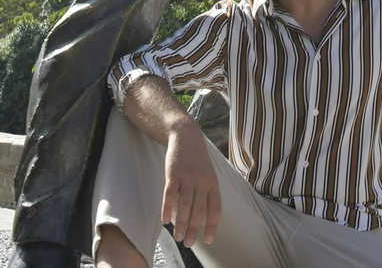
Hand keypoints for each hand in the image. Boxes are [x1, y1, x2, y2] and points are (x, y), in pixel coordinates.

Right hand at [161, 122, 220, 248]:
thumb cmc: (197, 160)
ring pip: (185, 205)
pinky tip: (165, 221)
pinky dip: (167, 208)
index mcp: (213, 183)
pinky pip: (170, 194)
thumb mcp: (208, 174)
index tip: (209, 240)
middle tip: (189, 244)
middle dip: (194, 229)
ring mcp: (188, 177)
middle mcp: (202, 181)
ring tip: (179, 237)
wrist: (186, 136)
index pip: (215, 208)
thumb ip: (207, 193)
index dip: (212, 225)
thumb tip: (204, 217)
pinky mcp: (173, 174)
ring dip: (181, 224)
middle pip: (199, 210)